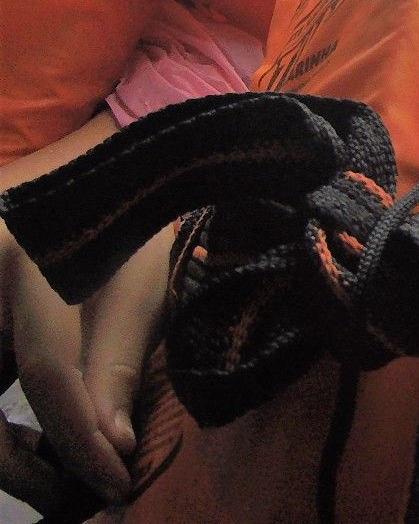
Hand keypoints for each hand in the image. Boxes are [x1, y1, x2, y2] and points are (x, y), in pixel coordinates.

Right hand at [0, 220, 168, 511]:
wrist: (102, 195)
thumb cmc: (126, 238)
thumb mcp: (135, 294)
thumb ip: (114, 368)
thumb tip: (112, 447)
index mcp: (27, 259)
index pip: (46, 370)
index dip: (79, 435)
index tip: (114, 483)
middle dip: (17, 465)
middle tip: (69, 498)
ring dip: (3, 454)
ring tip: (54, 484)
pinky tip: (29, 453)